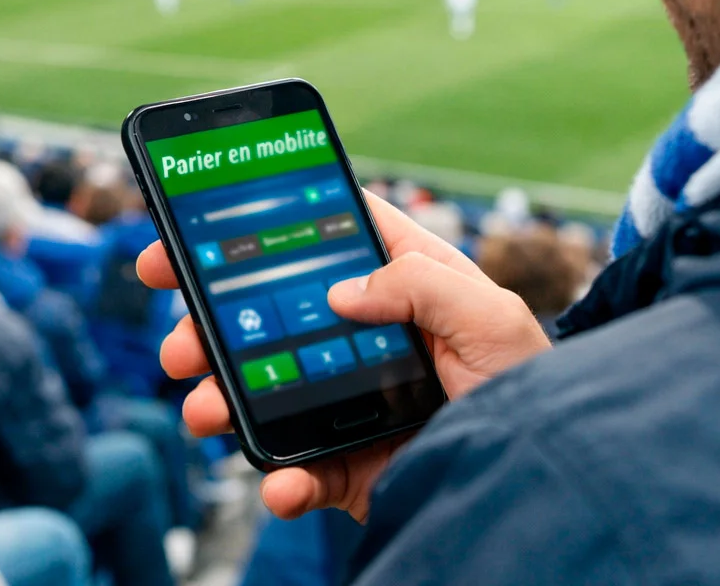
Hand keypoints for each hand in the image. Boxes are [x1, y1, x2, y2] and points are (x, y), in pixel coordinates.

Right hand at [136, 190, 550, 520]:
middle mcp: (366, 339)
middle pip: (269, 319)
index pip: (319, 239)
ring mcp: (351, 404)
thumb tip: (340, 292)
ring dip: (221, 401)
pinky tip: (282, 482)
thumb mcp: (492, 315)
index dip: (255, 228)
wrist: (538, 490)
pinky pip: (299, 473)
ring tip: (205, 409)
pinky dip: (281, 481)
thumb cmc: (535, 390)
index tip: (190, 231)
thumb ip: (421, 283)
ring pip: (263, 395)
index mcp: (403, 285)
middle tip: (181, 340)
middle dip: (209, 327)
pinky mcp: (350, 467)